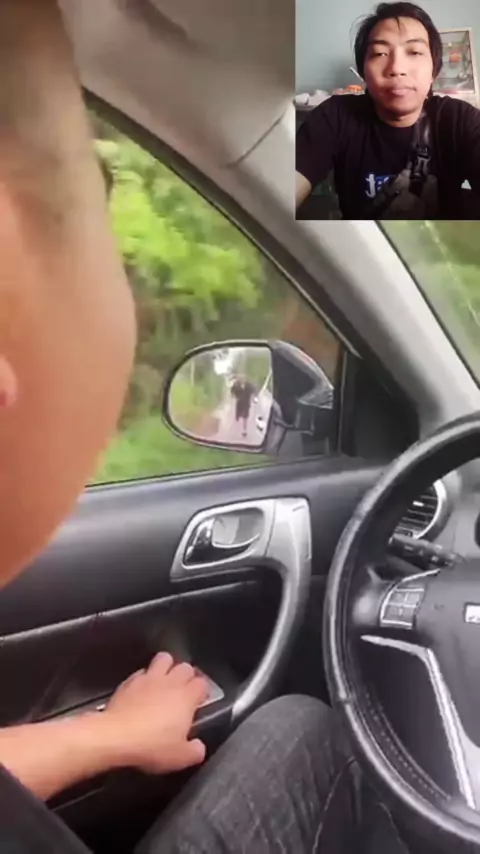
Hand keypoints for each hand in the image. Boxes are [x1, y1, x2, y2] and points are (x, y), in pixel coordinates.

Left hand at [104, 653, 208, 774]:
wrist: (115, 736)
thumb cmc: (152, 745)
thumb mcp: (180, 757)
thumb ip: (195, 751)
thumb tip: (198, 747)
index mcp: (186, 697)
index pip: (202, 683)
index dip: (203, 691)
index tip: (200, 701)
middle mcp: (170, 682)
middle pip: (185, 666)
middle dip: (187, 675)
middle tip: (184, 690)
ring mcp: (148, 678)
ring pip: (164, 658)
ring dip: (167, 666)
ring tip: (165, 680)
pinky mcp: (129, 681)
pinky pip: (142, 672)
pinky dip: (145, 677)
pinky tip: (142, 690)